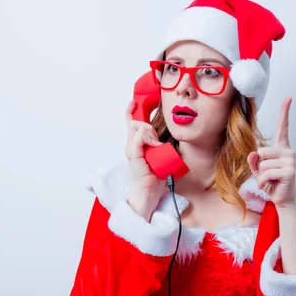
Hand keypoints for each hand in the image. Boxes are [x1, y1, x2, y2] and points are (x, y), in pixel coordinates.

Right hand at [124, 100, 164, 218]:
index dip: (131, 111)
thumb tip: (164, 139)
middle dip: (148, 125)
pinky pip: (138, 138)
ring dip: (150, 132)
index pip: (131, 123)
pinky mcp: (133, 155)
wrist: (149, 192)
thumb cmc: (155, 176)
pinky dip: (148, 138)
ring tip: (157, 146)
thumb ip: (159, 146)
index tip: (134, 102)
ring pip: (138, 128)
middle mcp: (131, 146)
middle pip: (136, 122)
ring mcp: (131, 150)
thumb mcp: (160, 156)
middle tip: (157, 140)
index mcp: (136, 145)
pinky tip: (155, 146)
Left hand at [247, 97, 295, 207]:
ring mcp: (290, 160)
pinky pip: (266, 173)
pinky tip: (272, 186)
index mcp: (281, 148)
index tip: (289, 98)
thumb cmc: (271, 183)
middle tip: (269, 176)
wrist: (282, 199)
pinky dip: (264, 182)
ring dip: (262, 176)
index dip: (285, 112)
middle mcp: (288, 151)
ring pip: (263, 164)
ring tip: (272, 181)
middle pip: (262, 151)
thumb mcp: (258, 170)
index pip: (283, 127)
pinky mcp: (290, 171)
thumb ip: (254, 160)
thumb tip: (254, 153)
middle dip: (260, 166)